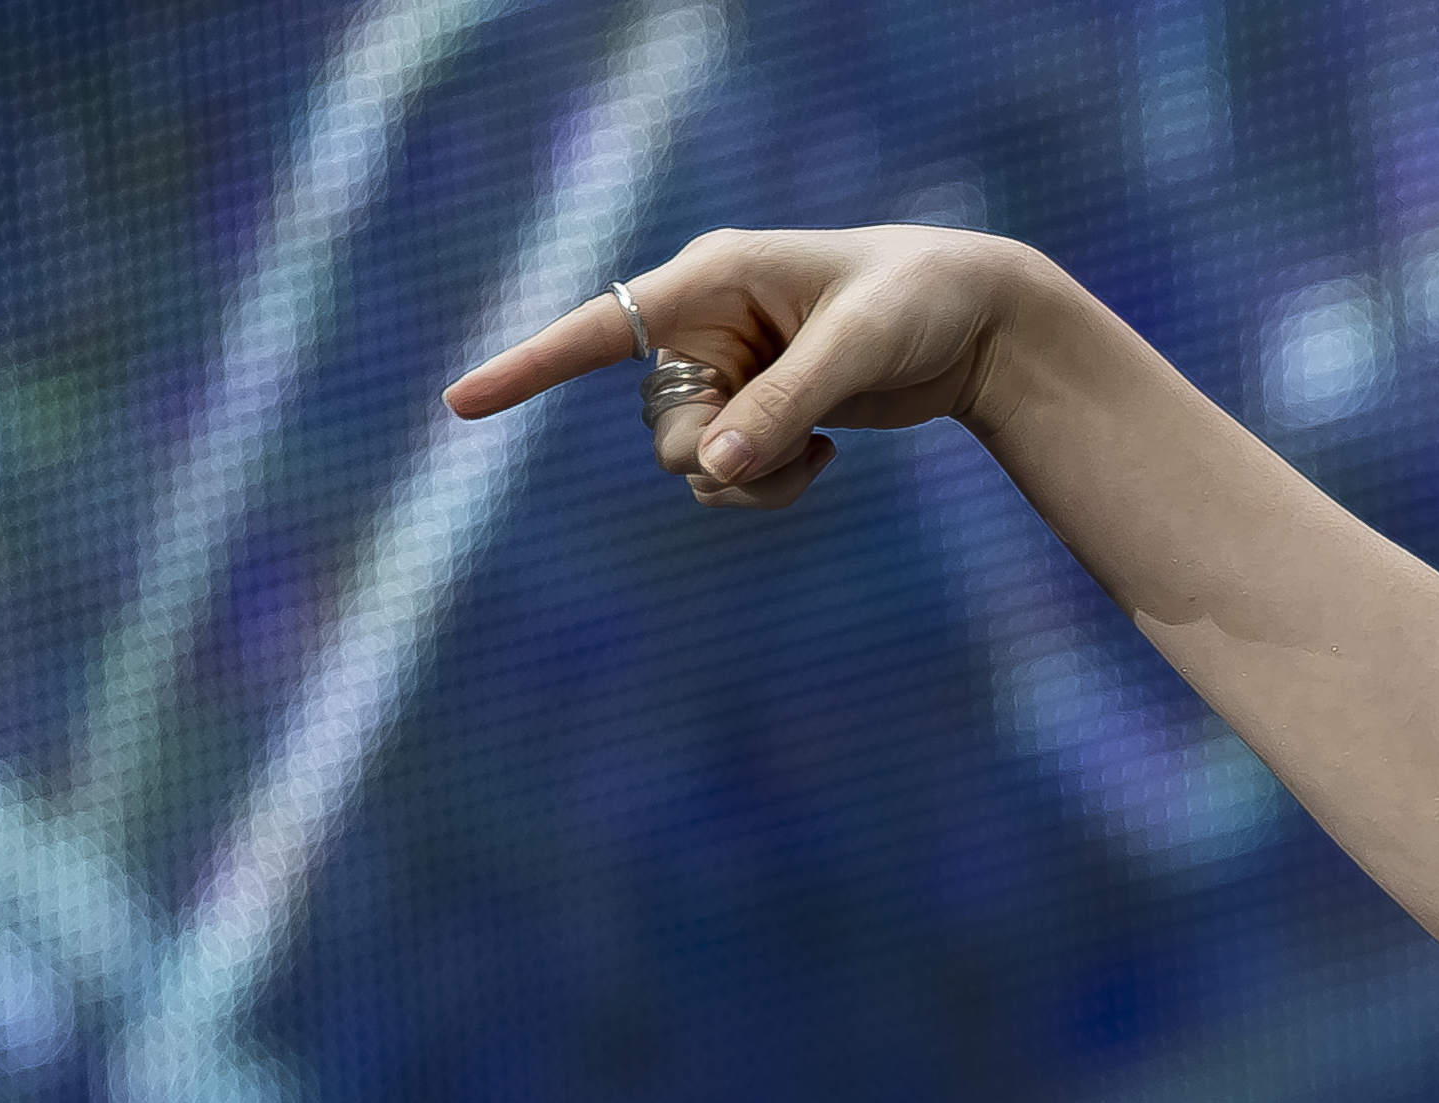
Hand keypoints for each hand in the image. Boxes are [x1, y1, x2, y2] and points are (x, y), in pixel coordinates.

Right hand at [442, 226, 1058, 509]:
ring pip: (690, 461)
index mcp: (709, 279)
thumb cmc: (917, 302)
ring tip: (818, 456)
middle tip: (797, 444)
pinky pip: (727, 475)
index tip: (460, 404)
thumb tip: (713, 468)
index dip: (529, 367)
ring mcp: (727, 373)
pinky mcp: (756, 411)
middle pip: (659, 426)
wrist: (978, 320)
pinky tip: (827, 459)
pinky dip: (768, 486)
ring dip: (747, 482)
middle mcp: (704, 325)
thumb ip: (784, 407)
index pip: (599, 328)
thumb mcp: (856, 349)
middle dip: (716, 455)